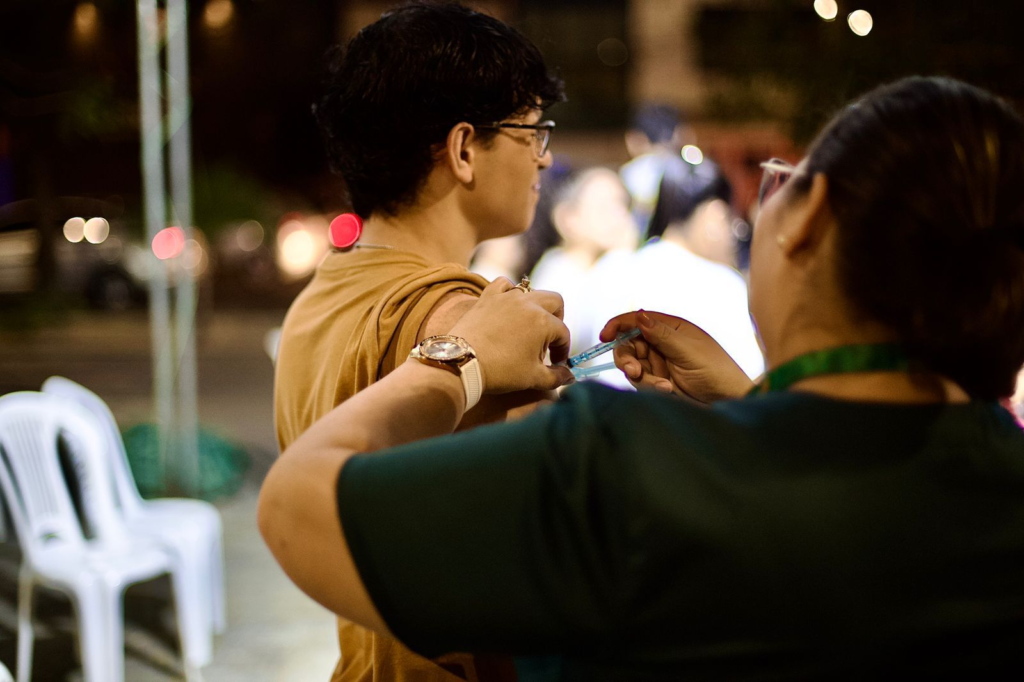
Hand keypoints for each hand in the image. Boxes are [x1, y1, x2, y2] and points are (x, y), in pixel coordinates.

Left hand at [450, 278, 573, 392]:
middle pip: (555, 302)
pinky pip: (503, 284)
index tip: (555, 363)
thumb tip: (570, 376)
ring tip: (529, 326)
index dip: (562, 350)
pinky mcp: (488, 297)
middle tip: (548, 340)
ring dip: (535, 307)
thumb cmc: (500, 372)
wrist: (462, 363)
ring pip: (531, 291)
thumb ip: (557, 377)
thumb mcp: (533, 378)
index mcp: (543, 322)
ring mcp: (506, 297)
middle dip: (557, 320)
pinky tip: (508, 306)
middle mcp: (528, 304)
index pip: (563, 333)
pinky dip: (509, 292)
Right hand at [600, 310, 754, 402]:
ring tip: (662, 387)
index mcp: (671, 328)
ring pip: (632, 365)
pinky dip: (650, 386)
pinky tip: (669, 390)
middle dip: (626, 357)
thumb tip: (639, 315)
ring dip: (640, 375)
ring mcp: (658, 364)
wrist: (728, 401)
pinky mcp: (657, 382)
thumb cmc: (715, 370)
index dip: (618, 325)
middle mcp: (661, 344)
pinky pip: (641, 382)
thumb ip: (661, 335)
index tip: (605, 335)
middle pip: (628, 344)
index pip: (638, 321)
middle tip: (632, 370)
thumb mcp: (687, 350)